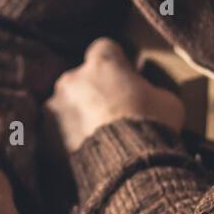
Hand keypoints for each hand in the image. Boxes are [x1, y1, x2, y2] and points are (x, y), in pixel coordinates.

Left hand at [45, 38, 184, 151]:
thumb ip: (151, 91)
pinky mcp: (46, 134)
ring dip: (78, 116)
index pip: (104, 49)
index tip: (124, 78)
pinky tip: (86, 153)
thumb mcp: (167, 101)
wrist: (128, 164)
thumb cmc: (152, 125)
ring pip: (66, 105)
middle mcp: (72, 78)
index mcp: (102, 62)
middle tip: (113, 114)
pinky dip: (67, 139)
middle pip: (81, 78)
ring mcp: (55, 106)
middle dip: (94, 92)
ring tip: (98, 138)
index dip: (115, 63)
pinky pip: (56, 132)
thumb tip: (148, 97)